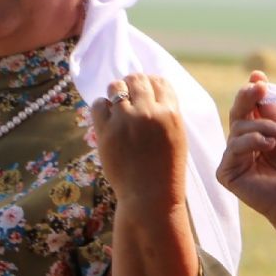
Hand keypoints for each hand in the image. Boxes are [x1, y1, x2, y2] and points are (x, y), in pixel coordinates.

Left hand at [91, 74, 189, 213]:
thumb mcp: (176, 137)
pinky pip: (98, 104)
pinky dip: (102, 107)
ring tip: (117, 107)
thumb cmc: (166, 169)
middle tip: (128, 96)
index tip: (145, 91)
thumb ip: (166, 114)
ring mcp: (126, 120)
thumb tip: (149, 92)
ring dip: (116, 93)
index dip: (151, 83)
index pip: (159, 82)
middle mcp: (149, 112)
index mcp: (171, 114)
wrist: (150, 196)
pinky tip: (107, 118)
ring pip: (115, 86)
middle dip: (131, 84)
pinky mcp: (106, 131)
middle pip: (136, 79)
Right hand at [217, 71, 275, 226]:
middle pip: (237, 115)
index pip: (248, 111)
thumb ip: (271, 110)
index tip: (259, 79)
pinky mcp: (227, 173)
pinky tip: (268, 147)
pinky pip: (232, 148)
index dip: (251, 93)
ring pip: (237, 129)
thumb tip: (257, 80)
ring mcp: (233, 160)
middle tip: (259, 89)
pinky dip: (251, 143)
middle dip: (248, 99)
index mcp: (257, 137)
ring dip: (261, 127)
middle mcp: (242, 147)